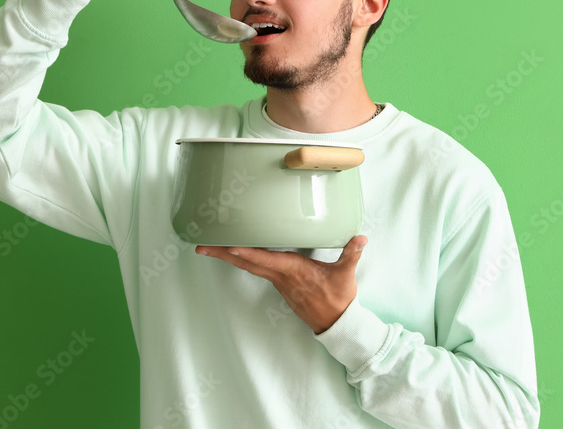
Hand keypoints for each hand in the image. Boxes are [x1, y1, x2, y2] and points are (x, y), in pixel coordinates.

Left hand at [196, 235, 367, 333]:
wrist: (336, 323)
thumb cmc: (339, 298)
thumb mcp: (346, 276)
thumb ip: (351, 254)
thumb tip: (361, 238)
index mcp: (293, 271)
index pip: (266, 260)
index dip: (248, 252)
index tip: (229, 246)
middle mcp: (280, 276)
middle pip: (247, 263)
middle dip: (223, 253)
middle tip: (201, 246)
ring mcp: (278, 281)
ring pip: (248, 266)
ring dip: (228, 256)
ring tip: (209, 246)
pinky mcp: (280, 283)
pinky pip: (256, 268)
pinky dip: (242, 259)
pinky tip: (235, 252)